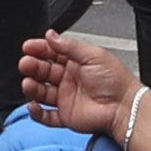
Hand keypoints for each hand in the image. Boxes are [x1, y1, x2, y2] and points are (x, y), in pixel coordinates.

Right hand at [18, 31, 138, 136]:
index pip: (52, 53)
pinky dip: (37, 113)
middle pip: (44, 71)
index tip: (28, 47)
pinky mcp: (66, 116)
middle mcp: (69, 79)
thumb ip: (70, 45)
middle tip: (26, 63)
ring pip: (42, 92)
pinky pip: (47, 116)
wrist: (124, 107)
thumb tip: (51, 35)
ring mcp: (66, 98)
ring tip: (28, 83)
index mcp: (76, 62)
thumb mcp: (92, 54)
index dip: (39, 49)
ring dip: (32, 87)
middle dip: (33, 66)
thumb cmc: (116, 81)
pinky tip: (34, 106)